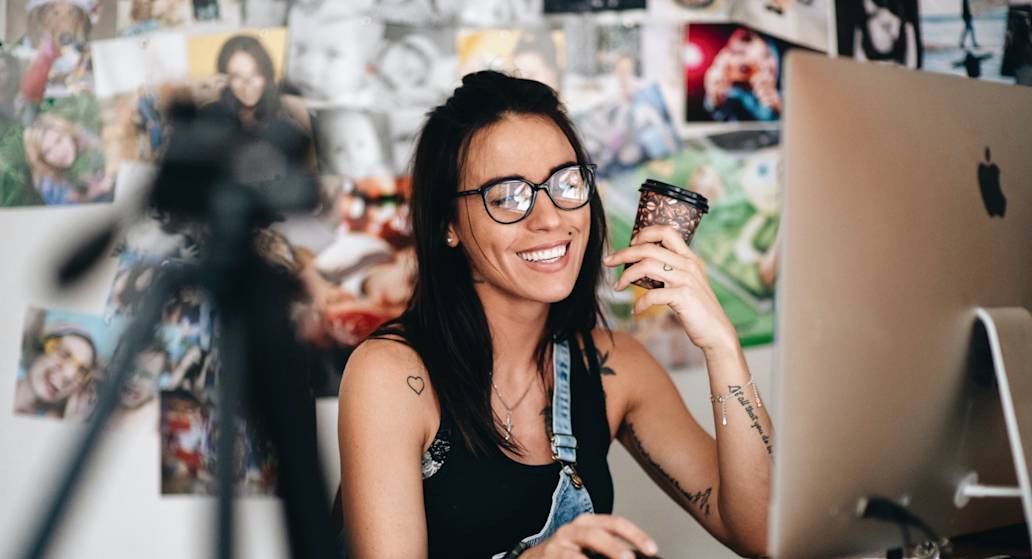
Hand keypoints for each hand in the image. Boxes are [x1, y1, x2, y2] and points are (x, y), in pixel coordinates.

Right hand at [521, 514, 657, 558]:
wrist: (533, 558)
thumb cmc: (566, 551)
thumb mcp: (589, 543)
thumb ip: (610, 548)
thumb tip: (636, 554)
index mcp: (588, 523)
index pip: (615, 523)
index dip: (635, 534)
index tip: (652, 549)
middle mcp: (572, 530)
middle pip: (596, 535)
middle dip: (615, 548)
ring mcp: (557, 546)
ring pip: (577, 554)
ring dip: (599, 555)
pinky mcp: (548, 558)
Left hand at [604, 225, 736, 353]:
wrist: (716, 332)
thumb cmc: (697, 309)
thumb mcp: (686, 283)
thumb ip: (670, 271)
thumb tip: (643, 266)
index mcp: (688, 258)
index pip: (666, 231)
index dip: (644, 233)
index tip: (630, 244)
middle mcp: (688, 264)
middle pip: (648, 248)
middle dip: (623, 253)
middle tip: (608, 261)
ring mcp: (686, 279)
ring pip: (646, 266)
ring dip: (626, 276)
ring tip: (617, 287)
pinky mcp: (683, 296)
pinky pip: (652, 294)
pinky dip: (639, 303)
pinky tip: (635, 311)